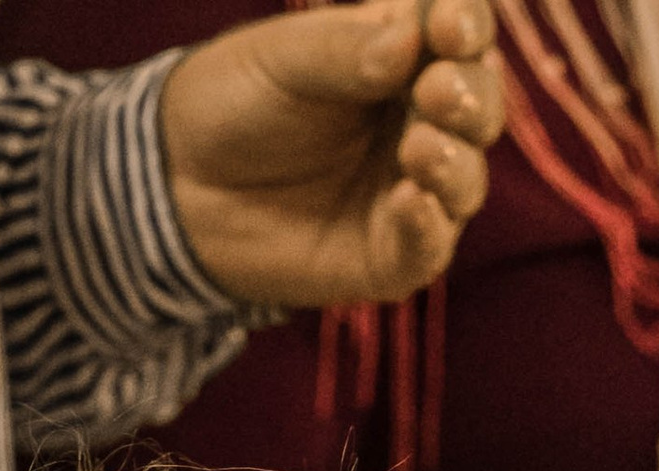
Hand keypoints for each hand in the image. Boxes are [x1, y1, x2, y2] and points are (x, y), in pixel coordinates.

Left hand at [162, 1, 503, 308]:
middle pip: (479, 105)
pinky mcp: (390, 255)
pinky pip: (429, 247)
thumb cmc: (235, 101)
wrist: (179, 184)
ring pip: (467, 179)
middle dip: (469, 97)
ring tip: (419, 148)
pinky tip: (410, 201)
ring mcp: (411, 189)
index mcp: (403, 55)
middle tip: (435, 91)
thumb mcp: (283, 58)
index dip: (466, 26)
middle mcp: (419, 120)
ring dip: (456, 161)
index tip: (449, 29)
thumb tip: (412, 41)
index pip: (460, 33)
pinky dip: (429, 226)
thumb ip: (345, 50)